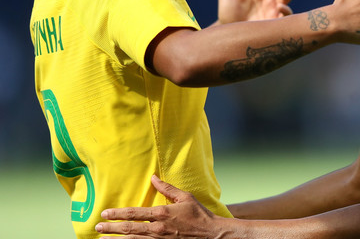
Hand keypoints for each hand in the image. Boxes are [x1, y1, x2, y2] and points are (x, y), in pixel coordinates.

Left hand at [96, 175, 214, 238]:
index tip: (104, 213)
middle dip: (111, 229)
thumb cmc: (199, 215)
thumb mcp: (185, 197)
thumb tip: (153, 177)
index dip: (117, 213)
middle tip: (97, 228)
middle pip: (128, 229)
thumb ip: (167, 188)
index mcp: (161, 213)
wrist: (211, 234)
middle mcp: (157, 229)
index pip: (133, 213)